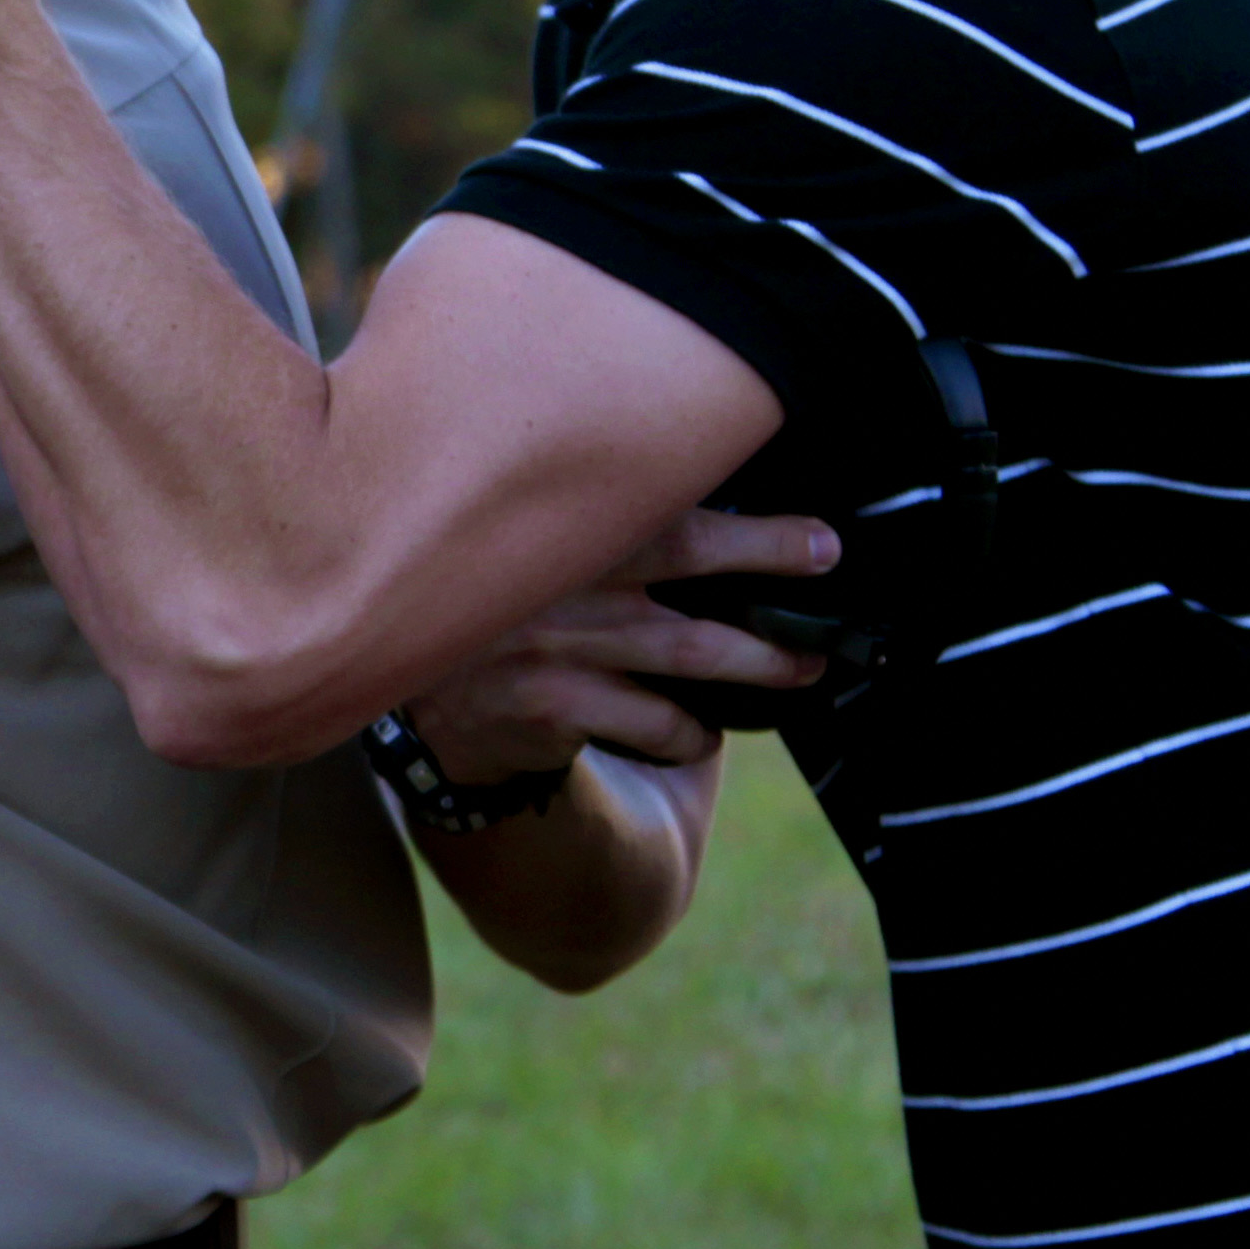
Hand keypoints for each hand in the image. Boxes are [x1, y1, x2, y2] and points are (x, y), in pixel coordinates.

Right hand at [405, 508, 839, 778]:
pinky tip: (696, 733)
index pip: (675, 516)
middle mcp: (559, 577)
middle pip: (690, 571)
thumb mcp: (538, 560)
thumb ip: (606, 536)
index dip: (757, 532)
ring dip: (760, 665)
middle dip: (772, 574)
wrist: (424, 705)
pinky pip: (654, 722)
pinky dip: (689, 731)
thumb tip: (723, 522)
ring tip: (801, 670)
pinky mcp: (549, 706)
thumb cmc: (506, 620)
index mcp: (564, 528)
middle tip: (825, 588)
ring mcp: (552, 642)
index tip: (822, 543)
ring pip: (688, 653)